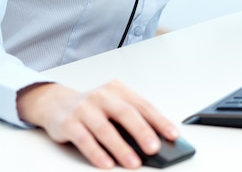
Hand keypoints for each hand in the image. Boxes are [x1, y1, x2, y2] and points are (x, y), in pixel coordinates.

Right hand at [16, 80, 179, 168]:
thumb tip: (154, 142)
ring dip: (121, 147)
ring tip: (134, 162)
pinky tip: (107, 163)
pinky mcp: (69, 122)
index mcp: (118, 90)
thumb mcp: (112, 106)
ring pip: (105, 129)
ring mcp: (85, 108)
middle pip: (125, 113)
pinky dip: (97, 153)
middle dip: (142, 131)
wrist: (55, 102)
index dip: (159, 120)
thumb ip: (131, 120)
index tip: (173, 135)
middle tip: (155, 148)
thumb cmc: (92, 107)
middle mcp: (103, 96)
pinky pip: (84, 139)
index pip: (143, 105)